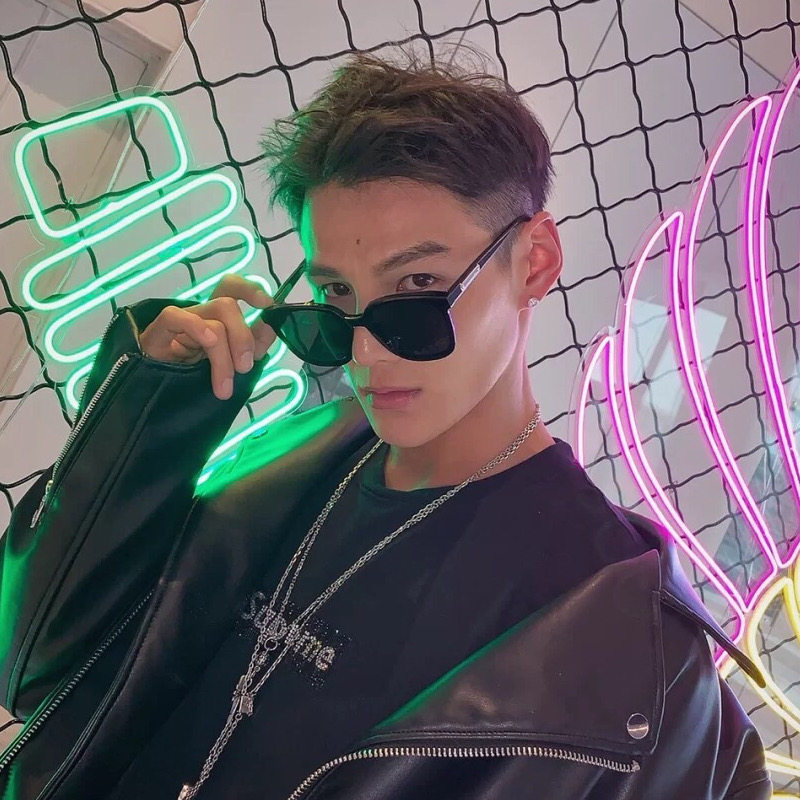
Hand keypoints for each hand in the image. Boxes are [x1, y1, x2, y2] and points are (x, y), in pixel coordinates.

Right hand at [138, 274, 277, 399]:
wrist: (153, 397)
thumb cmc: (194, 376)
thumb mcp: (231, 362)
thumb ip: (254, 345)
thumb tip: (271, 326)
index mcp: (217, 318)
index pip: (230, 288)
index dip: (250, 290)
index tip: (266, 305)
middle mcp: (200, 314)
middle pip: (226, 304)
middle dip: (243, 337)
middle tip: (245, 368)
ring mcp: (180, 320)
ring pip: (210, 318)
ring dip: (223, 355)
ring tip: (224, 386)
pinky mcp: (159, 331)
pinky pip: (176, 316)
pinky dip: (197, 328)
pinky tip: (207, 346)